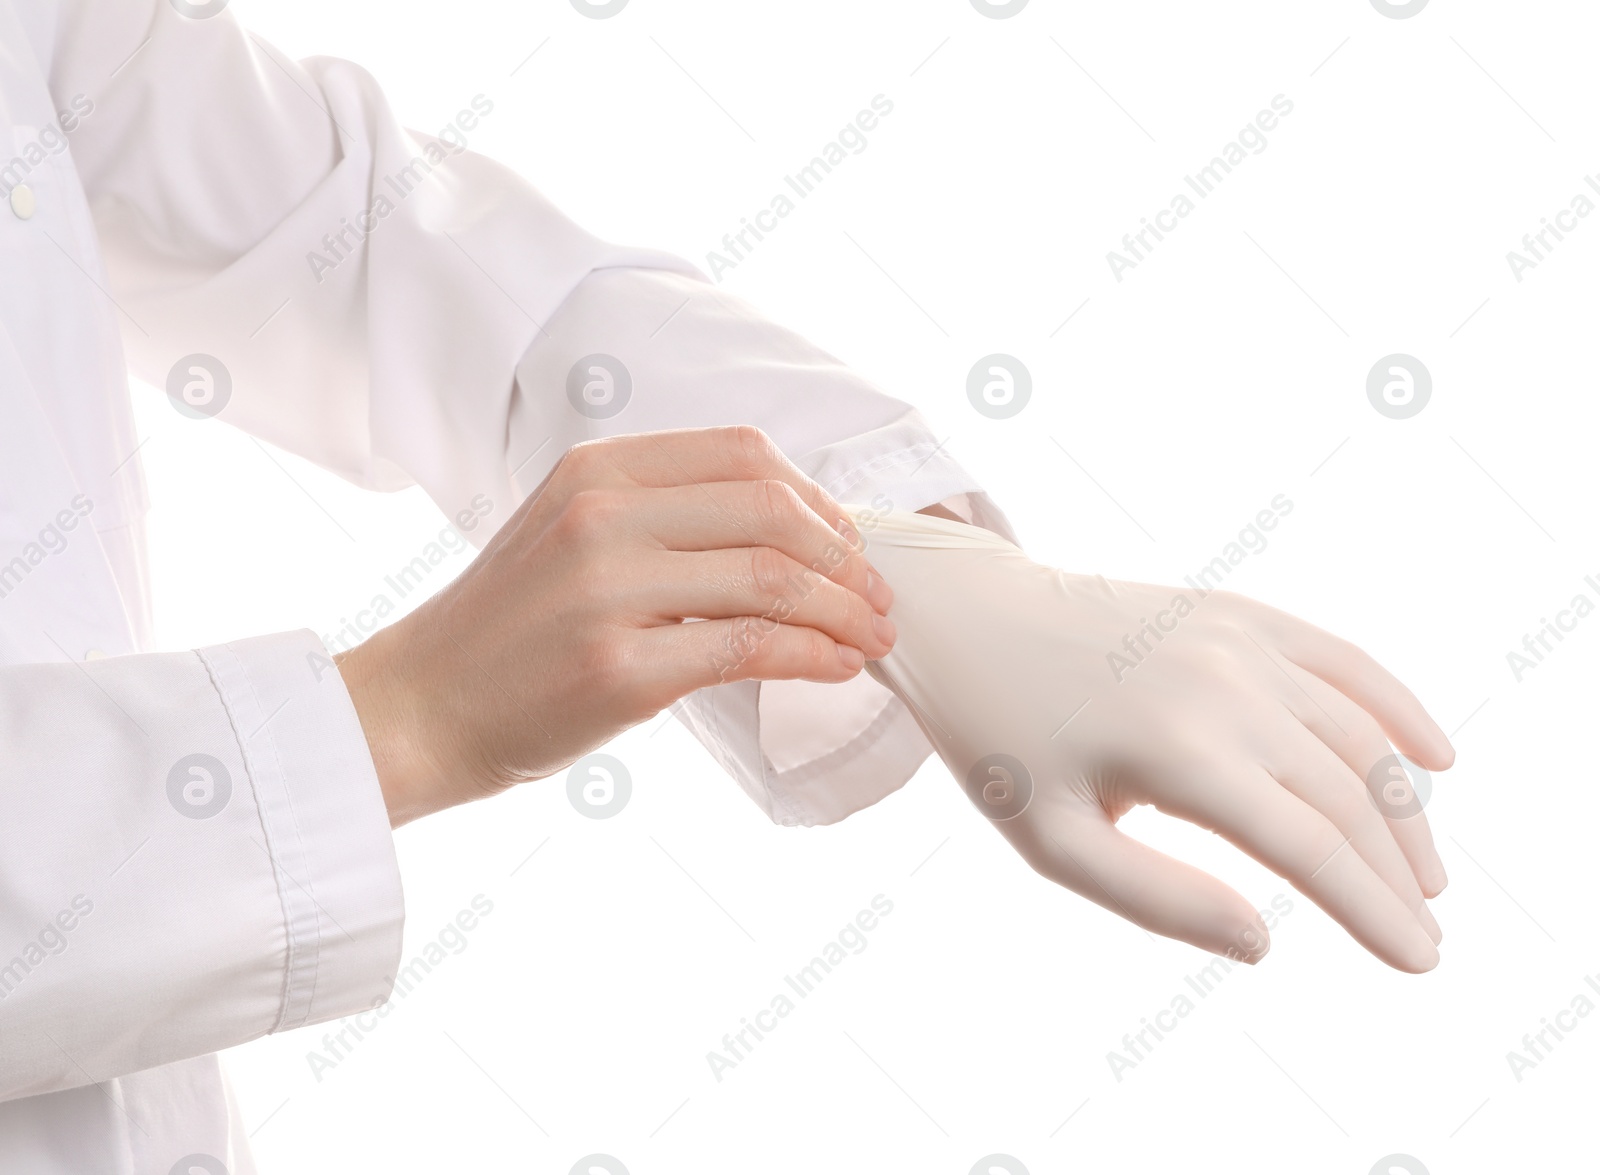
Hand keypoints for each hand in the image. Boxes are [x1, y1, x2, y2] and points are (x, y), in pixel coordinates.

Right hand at [338, 427, 895, 825]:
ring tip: (872, 639)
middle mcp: (602, 515)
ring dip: (845, 612)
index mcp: (597, 469)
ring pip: (772, 579)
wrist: (421, 707)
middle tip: (877, 599)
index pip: (745, 454)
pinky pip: (749, 649)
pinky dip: (813, 656)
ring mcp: (607, 590)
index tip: (848, 544)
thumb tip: (791, 536)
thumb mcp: (572, 534)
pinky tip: (837, 667)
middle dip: (847, 558)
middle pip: (772, 510)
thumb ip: (664, 516)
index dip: (818, 499)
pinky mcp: (618, 669)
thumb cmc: (509, 629)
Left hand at [856, 507, 1453, 971]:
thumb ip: (1158, 898)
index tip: (1419, 961)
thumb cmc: (1001, 740)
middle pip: (1348, 797)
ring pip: (1358, 733)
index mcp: (1179, 754)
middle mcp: (1226, 688)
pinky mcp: (1237, 611)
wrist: (971, 620)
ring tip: (1424, 874)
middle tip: (1426, 933)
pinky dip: (1397, 705)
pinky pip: (1342, 658)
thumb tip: (1262, 944)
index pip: (1312, 849)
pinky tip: (1436, 756)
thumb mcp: (1053, 842)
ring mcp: (1238, 640)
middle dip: (1397, 875)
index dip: (1374, 910)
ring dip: (1405, 808)